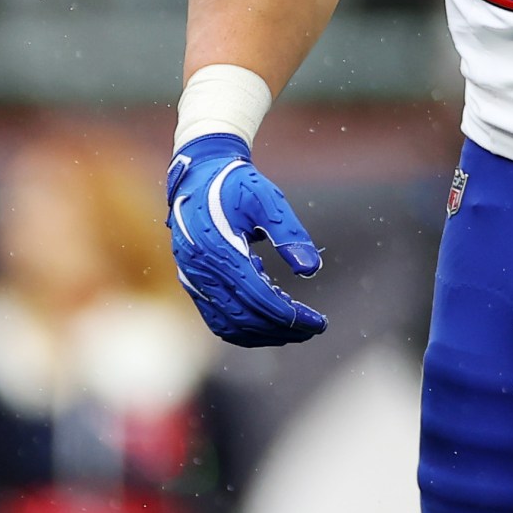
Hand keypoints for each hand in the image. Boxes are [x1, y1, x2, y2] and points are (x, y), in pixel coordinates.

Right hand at [166, 133, 326, 345]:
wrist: (199, 175)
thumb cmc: (236, 185)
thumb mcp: (267, 199)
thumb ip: (289, 233)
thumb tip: (311, 269)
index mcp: (220, 250)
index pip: (259, 298)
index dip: (291, 316)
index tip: (319, 322)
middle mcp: (202, 271)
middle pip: (245, 318)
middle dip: (282, 330)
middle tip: (314, 329)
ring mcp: (194, 280)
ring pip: (228, 326)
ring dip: (264, 336)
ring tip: (296, 332)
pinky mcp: (193, 283)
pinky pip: (216, 319)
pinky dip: (243, 331)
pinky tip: (270, 324)